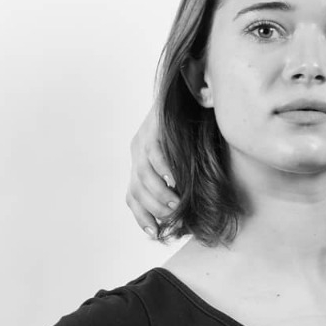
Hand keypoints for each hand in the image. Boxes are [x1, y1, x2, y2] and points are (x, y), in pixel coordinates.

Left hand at [126, 105, 180, 235]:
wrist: (191, 92)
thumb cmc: (192, 131)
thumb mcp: (181, 163)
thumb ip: (177, 183)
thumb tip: (184, 214)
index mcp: (139, 163)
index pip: (132, 197)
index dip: (141, 217)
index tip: (155, 233)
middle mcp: (137, 152)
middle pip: (137, 190)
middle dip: (154, 208)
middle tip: (173, 217)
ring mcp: (143, 139)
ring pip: (144, 175)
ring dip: (159, 193)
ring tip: (176, 203)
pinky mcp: (153, 127)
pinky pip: (155, 153)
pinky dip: (165, 170)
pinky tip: (176, 181)